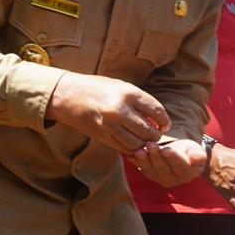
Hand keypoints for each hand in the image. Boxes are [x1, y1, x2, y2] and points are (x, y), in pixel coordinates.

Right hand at [46, 73, 169, 151]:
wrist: (70, 96)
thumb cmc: (98, 88)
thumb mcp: (121, 86)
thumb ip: (139, 101)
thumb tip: (157, 119)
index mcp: (128, 93)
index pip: (156, 111)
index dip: (164, 120)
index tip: (165, 124)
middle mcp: (120, 110)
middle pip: (148, 131)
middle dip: (155, 135)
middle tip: (155, 134)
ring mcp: (110, 125)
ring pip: (137, 143)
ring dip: (144, 144)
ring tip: (144, 140)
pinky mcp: (103, 136)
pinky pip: (124, 148)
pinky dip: (132, 148)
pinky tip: (133, 143)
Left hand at [131, 137, 206, 187]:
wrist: (179, 154)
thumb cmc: (189, 151)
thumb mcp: (196, 150)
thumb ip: (198, 154)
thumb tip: (199, 158)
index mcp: (187, 173)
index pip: (180, 166)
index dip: (173, 157)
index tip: (166, 149)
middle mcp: (173, 180)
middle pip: (163, 168)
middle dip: (156, 156)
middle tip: (150, 144)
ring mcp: (159, 179)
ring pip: (151, 170)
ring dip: (144, 161)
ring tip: (139, 150)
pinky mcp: (149, 175)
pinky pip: (142, 169)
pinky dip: (136, 162)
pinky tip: (131, 154)